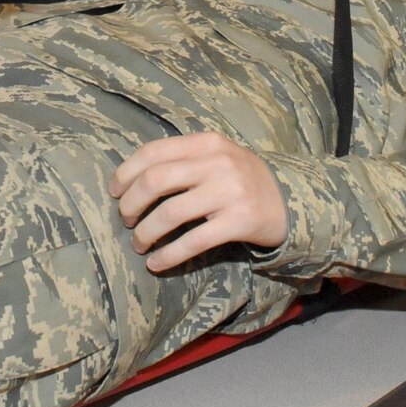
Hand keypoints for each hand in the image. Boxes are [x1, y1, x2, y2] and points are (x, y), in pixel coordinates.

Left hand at [109, 132, 286, 270]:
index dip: (126, 173)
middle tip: (125, 220)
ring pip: (170, 213)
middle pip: (155, 181)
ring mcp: (229, 192)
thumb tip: (132, 178)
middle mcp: (217, 163)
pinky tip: (156, 264)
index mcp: (206, 143)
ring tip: (139, 243)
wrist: (291, 199)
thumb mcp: (217, 157)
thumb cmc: (241, 179)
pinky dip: (168, 255)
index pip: (153, 152)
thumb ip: (183, 159)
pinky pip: (193, 241)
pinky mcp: (239, 222)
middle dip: (130, 204)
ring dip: (145, 233)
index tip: (114, 192)